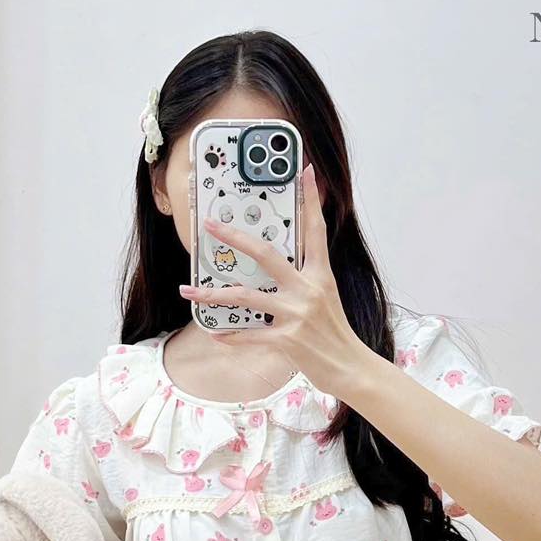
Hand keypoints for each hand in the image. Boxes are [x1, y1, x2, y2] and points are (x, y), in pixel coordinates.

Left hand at [177, 162, 374, 401]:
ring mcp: (297, 314)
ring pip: (246, 296)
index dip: (310, 199)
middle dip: (235, 237)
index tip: (304, 172)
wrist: (351, 369)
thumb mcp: (326, 298)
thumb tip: (277, 269)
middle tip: (210, 225)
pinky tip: (215, 333)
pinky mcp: (288, 341)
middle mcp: (308, 289)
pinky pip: (250, 335)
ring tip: (189, 292)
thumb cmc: (335, 334)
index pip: (315, 229)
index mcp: (320, 275)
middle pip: (266, 254)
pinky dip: (230, 335)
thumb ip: (304, 280)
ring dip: (213, 294)